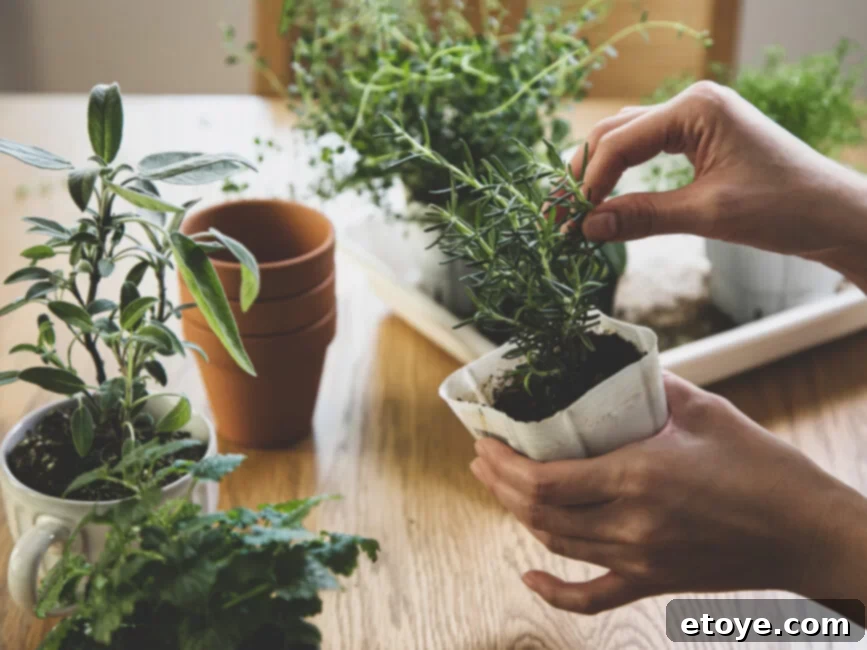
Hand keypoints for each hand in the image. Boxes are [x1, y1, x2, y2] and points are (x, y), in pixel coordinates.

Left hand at [470, 373, 866, 613]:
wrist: (809, 534)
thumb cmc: (764, 467)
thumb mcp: (706, 411)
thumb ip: (652, 386)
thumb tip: (614, 364)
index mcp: (637, 477)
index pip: (543, 478)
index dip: (503, 461)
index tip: (484, 439)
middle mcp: (629, 525)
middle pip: (537, 511)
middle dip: (498, 483)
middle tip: (482, 457)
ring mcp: (639, 561)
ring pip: (555, 544)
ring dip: (518, 515)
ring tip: (500, 488)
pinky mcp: (653, 583)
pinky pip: (592, 598)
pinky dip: (554, 591)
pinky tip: (528, 579)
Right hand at [571, 81, 866, 291]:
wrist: (835, 214)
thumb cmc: (783, 208)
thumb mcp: (707, 214)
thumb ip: (642, 217)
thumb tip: (587, 228)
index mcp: (696, 108)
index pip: (620, 141)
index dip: (589, 181)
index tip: (569, 219)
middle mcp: (693, 104)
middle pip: (616, 133)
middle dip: (585, 172)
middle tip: (559, 212)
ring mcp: (698, 120)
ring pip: (628, 140)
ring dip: (600, 173)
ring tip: (576, 208)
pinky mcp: (703, 139)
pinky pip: (649, 152)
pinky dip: (624, 176)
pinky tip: (608, 199)